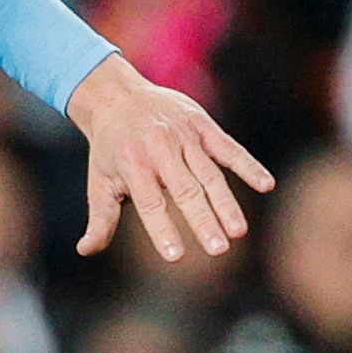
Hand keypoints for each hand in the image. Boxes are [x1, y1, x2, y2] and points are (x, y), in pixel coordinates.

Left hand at [70, 56, 274, 265]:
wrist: (117, 96)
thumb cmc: (110, 149)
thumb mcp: (99, 181)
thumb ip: (100, 219)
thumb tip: (85, 250)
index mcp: (133, 166)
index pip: (150, 203)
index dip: (162, 229)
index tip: (175, 256)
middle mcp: (159, 150)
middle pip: (185, 190)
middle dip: (202, 221)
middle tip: (218, 249)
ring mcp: (184, 136)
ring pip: (209, 174)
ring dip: (226, 203)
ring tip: (239, 231)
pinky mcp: (202, 125)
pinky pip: (228, 148)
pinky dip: (248, 165)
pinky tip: (266, 184)